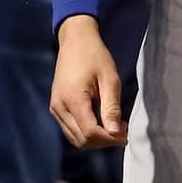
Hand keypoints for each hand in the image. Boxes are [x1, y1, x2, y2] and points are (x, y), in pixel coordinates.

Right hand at [50, 15, 127, 148]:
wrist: (75, 41)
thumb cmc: (95, 56)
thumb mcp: (110, 79)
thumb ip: (111, 107)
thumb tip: (115, 132)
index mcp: (72, 99)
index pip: (90, 132)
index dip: (109, 139)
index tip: (126, 134)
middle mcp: (59, 107)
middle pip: (81, 140)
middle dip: (104, 141)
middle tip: (123, 131)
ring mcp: (55, 108)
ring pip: (75, 138)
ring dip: (96, 139)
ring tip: (115, 127)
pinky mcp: (56, 107)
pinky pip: (70, 129)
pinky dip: (86, 132)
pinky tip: (102, 122)